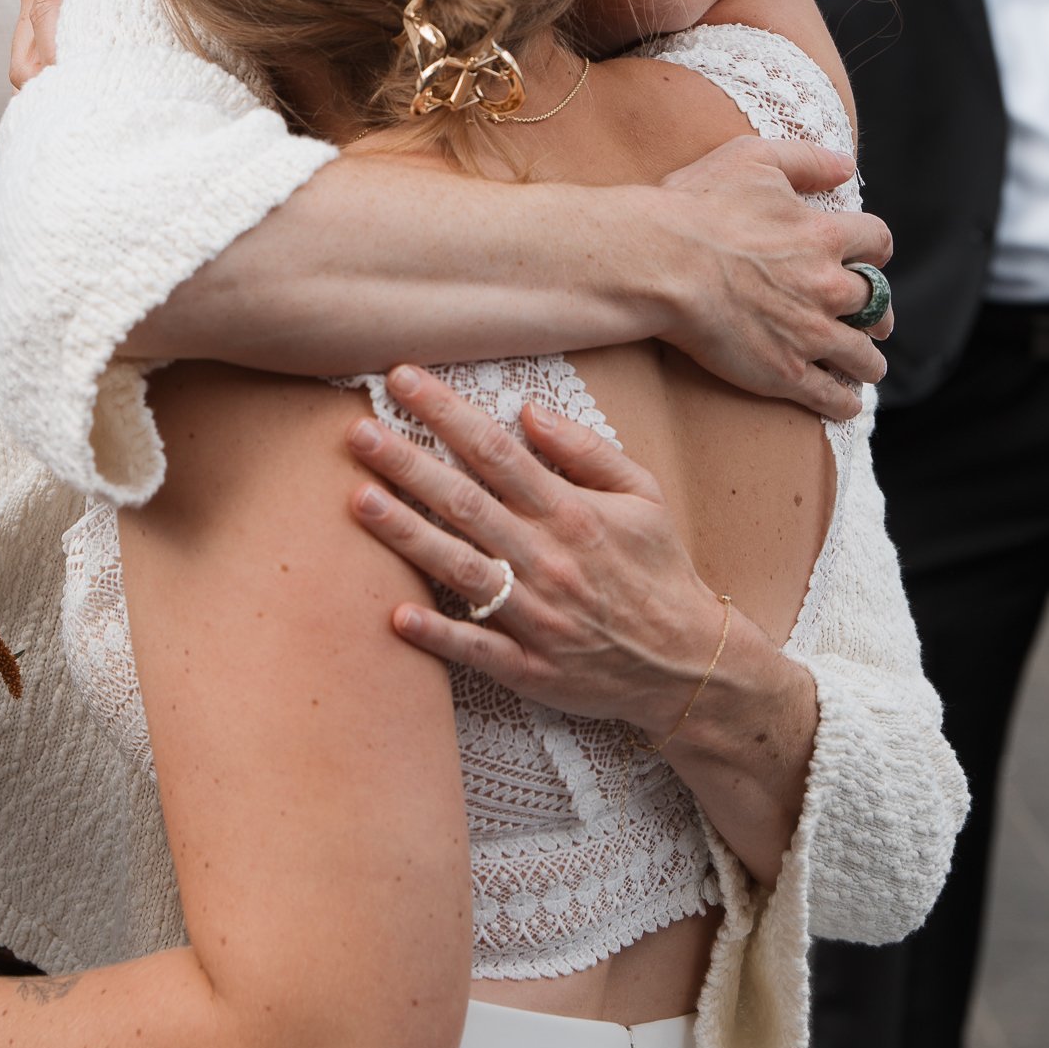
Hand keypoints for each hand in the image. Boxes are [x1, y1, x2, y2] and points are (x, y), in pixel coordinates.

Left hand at [346, 365, 724, 729]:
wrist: (691, 665)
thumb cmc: (658, 570)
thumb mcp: (644, 496)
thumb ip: (586, 451)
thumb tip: (528, 410)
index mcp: (572, 513)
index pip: (497, 451)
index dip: (447, 412)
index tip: (402, 379)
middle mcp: (548, 558)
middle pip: (466, 502)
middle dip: (408, 464)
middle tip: (357, 431)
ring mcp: (537, 616)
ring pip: (461, 568)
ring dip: (407, 534)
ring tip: (359, 500)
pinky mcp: (531, 668)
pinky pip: (477, 651)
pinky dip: (439, 635)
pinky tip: (396, 615)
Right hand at [650, 137, 892, 418]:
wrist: (660, 264)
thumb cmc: (695, 208)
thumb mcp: (751, 160)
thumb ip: (804, 160)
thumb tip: (845, 165)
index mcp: (824, 235)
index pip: (877, 242)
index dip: (876, 250)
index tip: (872, 257)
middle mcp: (828, 287)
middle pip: (878, 304)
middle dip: (879, 313)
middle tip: (875, 321)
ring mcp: (810, 334)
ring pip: (862, 356)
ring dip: (868, 361)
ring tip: (865, 367)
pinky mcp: (785, 371)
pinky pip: (832, 395)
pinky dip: (844, 401)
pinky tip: (845, 403)